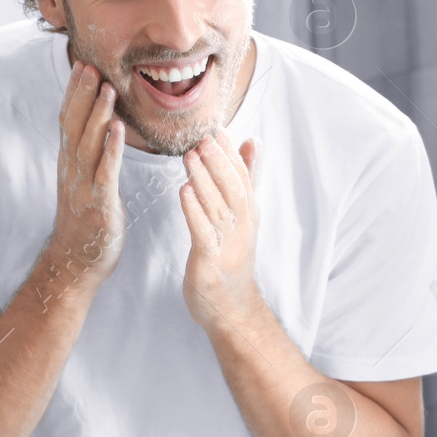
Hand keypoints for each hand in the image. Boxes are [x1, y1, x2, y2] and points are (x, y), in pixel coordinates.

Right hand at [44, 61, 124, 299]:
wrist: (77, 260)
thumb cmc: (86, 220)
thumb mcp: (84, 181)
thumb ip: (90, 153)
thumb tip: (100, 125)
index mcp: (69, 162)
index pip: (69, 119)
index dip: (75, 92)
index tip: (82, 64)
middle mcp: (72, 169)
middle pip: (75, 124)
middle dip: (83, 94)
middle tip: (90, 64)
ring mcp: (84, 185)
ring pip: (88, 143)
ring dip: (98, 114)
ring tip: (107, 87)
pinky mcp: (99, 202)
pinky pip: (105, 171)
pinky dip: (111, 149)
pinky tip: (119, 130)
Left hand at [180, 129, 261, 329]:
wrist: (232, 308)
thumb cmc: (231, 259)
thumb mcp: (243, 217)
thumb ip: (246, 179)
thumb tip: (253, 141)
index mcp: (248, 215)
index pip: (242, 178)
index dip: (231, 153)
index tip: (218, 128)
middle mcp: (242, 227)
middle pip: (232, 189)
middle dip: (218, 162)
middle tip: (203, 137)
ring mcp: (228, 245)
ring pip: (217, 207)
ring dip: (204, 180)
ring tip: (190, 156)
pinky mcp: (210, 262)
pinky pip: (202, 232)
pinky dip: (194, 211)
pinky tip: (183, 192)